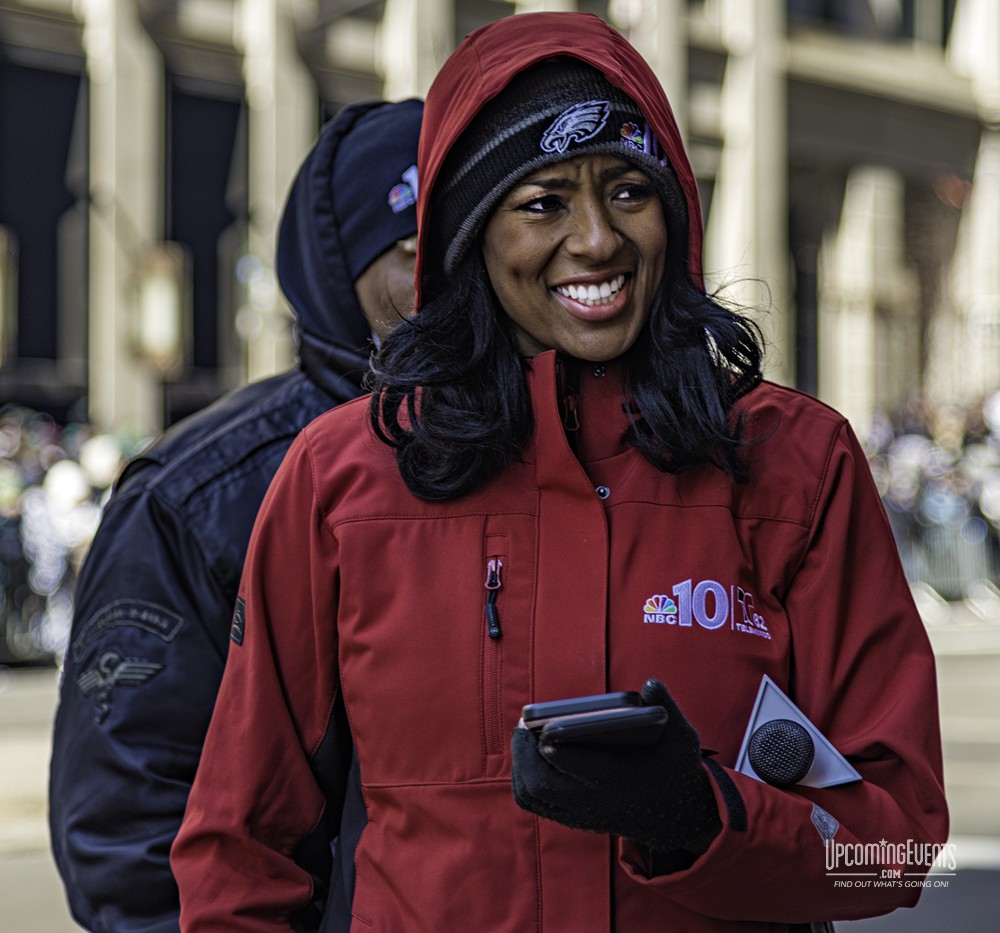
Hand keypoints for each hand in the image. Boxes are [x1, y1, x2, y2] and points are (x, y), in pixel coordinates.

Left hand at [511, 679, 721, 855]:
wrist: (676, 817)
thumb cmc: (674, 770)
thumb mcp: (682, 739)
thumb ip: (667, 708)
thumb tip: (651, 683)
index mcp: (618, 781)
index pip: (579, 767)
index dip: (557, 747)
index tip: (545, 729)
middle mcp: (594, 801)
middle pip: (542, 785)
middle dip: (525, 755)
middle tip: (522, 726)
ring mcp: (580, 812)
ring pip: (532, 796)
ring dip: (520, 765)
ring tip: (522, 736)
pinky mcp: (574, 817)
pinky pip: (535, 802)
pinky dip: (524, 779)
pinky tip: (527, 754)